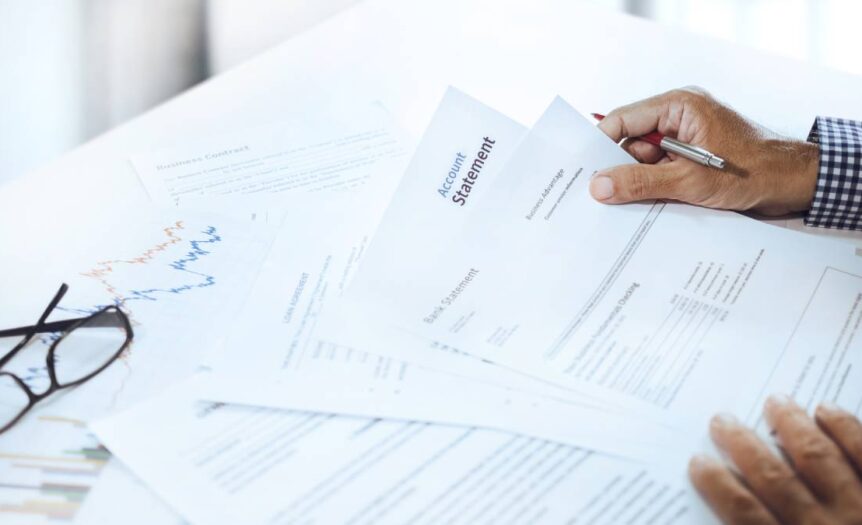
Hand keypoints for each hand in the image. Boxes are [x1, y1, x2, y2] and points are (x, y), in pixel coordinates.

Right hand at [590, 87, 819, 215]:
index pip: (623, 120)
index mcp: (678, 106)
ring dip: (639, 185)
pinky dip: (653, 191)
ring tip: (628, 209)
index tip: (580, 171)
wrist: (795, 185)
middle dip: (619, 171)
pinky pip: (660, 173)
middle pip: (630, 144)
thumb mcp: (689, 181)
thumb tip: (598, 187)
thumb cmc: (753, 171)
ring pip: (644, 163)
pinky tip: (647, 209)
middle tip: (599, 199)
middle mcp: (679, 119)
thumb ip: (641, 183)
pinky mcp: (691, 161)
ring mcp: (685, 141)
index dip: (599, 145)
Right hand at [689, 395, 861, 523]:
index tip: (699, 461)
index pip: (746, 516)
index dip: (718, 486)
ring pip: (821, 460)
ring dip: (794, 428)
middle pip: (776, 480)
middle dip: (745, 447)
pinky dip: (849, 430)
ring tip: (776, 403)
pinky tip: (829, 411)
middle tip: (724, 420)